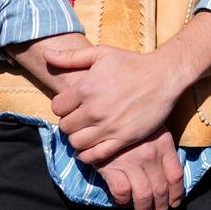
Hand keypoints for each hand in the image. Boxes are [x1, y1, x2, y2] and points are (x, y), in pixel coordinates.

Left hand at [48, 45, 182, 166]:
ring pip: (76, 143)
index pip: (57, 107)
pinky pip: (95, 156)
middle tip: (80, 118)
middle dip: (70, 123)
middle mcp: (94, 110)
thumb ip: (71, 57)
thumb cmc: (132, 63)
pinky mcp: (123, 139)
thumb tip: (46, 55)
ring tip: (86, 131)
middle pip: (65, 127)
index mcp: (86, 88)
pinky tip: (91, 147)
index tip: (72, 105)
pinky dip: (88, 155)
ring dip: (78, 138)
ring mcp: (109, 126)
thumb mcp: (101, 53)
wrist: (164, 76)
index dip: (63, 106)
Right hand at [99, 129, 184, 209]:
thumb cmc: (129, 123)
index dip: (176, 195)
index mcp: (164, 143)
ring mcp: (131, 161)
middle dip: (161, 209)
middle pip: (161, 190)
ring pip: (144, 196)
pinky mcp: (112, 167)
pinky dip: (124, 202)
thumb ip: (161, 149)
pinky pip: (123, 193)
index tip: (174, 205)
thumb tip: (169, 180)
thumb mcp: (151, 129)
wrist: (102, 115)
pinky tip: (123, 203)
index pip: (176, 175)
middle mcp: (150, 153)